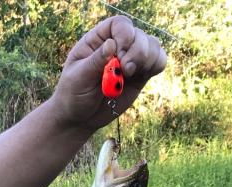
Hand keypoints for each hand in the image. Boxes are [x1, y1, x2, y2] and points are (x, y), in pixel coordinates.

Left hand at [50, 15, 166, 131]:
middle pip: (138, 35)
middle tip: (126, 71)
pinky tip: (144, 75)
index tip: (119, 54)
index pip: (119, 24)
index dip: (124, 35)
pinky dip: (157, 65)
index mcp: (97, 41)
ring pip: (152, 46)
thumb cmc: (73, 95)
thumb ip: (95, 62)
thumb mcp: (78, 78)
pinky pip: (158, 62)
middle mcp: (117, 47)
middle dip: (137, 52)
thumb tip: (111, 44)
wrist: (80, 118)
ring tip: (131, 75)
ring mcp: (130, 61)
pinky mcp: (140, 76)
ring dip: (148, 58)